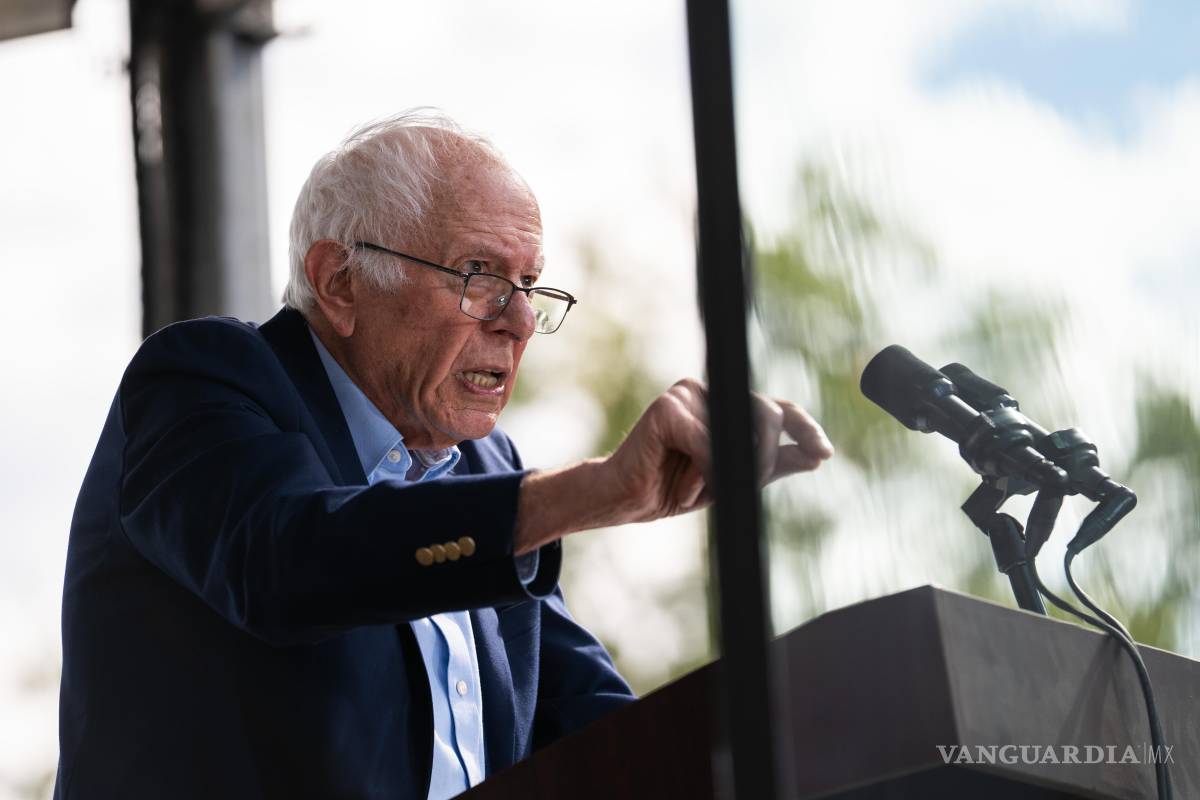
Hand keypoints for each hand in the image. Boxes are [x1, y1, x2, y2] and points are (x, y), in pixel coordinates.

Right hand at [603, 379, 833, 524]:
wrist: (627, 499)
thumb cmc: (675, 485)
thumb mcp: (733, 478)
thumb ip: (772, 464)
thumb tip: (817, 455)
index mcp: (727, 405)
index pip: (778, 408)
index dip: (805, 427)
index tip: (824, 453)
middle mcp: (710, 392)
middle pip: (767, 415)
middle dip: (765, 460)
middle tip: (744, 485)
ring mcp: (687, 395)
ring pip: (738, 432)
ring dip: (728, 471)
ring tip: (700, 488)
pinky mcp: (667, 409)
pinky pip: (706, 444)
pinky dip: (702, 473)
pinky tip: (684, 487)